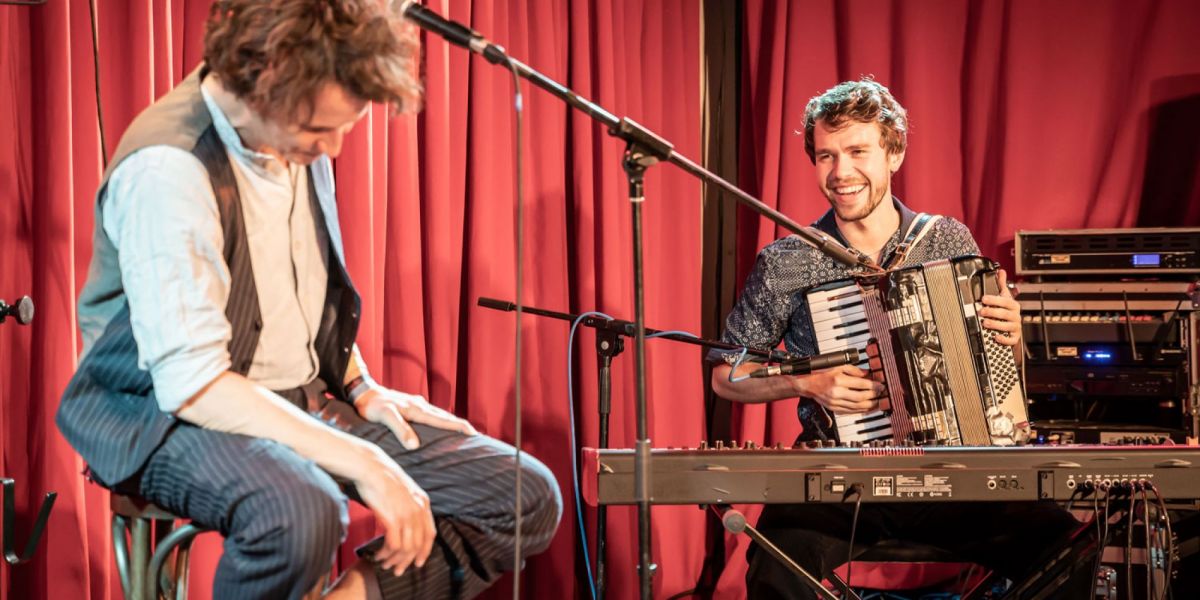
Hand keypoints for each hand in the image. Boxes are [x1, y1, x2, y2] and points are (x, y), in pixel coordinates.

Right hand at [353, 447, 435, 576]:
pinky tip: (378, 555)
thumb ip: (409, 506)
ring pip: (407, 548)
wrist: (371, 466)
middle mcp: (418, 509)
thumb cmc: (382, 478)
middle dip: (408, 561)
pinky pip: (394, 545)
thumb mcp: (404, 491)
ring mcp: (407, 514)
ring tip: (384, 564)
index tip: (417, 562)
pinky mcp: (393, 518)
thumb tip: (406, 523)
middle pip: (419, 544)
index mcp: (423, 502)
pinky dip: (386, 554)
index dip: (425, 550)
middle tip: (398, 570)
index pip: (430, 534)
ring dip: (395, 560)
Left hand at [354, 386, 477, 449]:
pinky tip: (440, 426)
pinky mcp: (412, 406)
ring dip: (452, 423)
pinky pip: (431, 415)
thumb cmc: (372, 406)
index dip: (459, 427)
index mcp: (418, 409)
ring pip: (439, 415)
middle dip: (461, 425)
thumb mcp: (385, 416)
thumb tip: (414, 445)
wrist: (363, 392)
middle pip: (446, 416)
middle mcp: (421, 406)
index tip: (474, 433)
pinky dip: (440, 421)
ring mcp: (417, 405)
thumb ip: (400, 429)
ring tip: (462, 432)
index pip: (444, 419)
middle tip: (475, 435)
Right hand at [794, 364, 883, 413]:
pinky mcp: (834, 408)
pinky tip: (868, 408)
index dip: (874, 386)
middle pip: (861, 397)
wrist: (806, 384)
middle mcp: (836, 392)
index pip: (861, 384)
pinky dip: (861, 410)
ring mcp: (834, 402)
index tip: (881, 385)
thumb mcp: (838, 366)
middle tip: (882, 394)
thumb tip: (868, 375)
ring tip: (878, 402)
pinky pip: (851, 411)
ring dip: (870, 405)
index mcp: (838, 380)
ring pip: (857, 407)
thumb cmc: (820, 372)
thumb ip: (854, 370)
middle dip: (874, 396)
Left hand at [980, 268, 1021, 346]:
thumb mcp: (1005, 297)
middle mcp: (1016, 316)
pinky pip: (1011, 339)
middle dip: (992, 312)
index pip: (1006, 301)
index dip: (995, 300)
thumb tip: (1000, 271)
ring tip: (985, 323)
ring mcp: (1015, 327)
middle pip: (1005, 314)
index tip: (984, 299)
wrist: (1013, 328)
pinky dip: (1004, 339)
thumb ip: (1001, 285)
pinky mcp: (1014, 337)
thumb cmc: (1006, 311)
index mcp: (1013, 306)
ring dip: (996, 325)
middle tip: (981, 311)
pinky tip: (995, 337)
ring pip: (1007, 326)